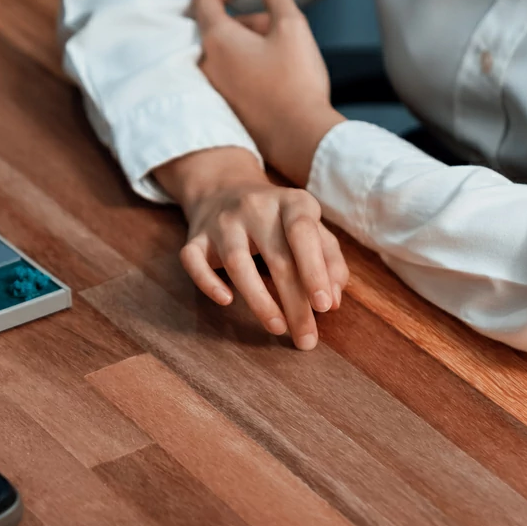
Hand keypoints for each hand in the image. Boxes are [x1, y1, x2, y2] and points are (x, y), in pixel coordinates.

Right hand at [155, 147, 347, 348]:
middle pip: (277, 257)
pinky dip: (208, 282)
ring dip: (259, 300)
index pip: (304, 233)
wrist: (224, 187)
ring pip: (236, 262)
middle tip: (306, 339)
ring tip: (277, 328)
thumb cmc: (278, 219)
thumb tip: (333, 301)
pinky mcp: (195, 237)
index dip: (315, 271)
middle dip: (295, 303)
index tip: (324, 307)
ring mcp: (222, 221)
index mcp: (291, 202)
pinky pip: (193, 260)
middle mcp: (255, 207)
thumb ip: (329, 260)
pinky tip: (226, 301)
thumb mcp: (310, 227)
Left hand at [192, 0, 345, 185]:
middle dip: (249, 19)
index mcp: (217, 41)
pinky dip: (247, 65)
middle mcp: (207, 66)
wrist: (298, 137)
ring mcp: (213, 90)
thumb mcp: (293, 27)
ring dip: (250, 42)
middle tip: (278, 23)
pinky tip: (274, 74)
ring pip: (226, 53)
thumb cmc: (295, 84)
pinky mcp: (225, 109)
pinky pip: (230, 76)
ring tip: (282, 51)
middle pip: (219, 28)